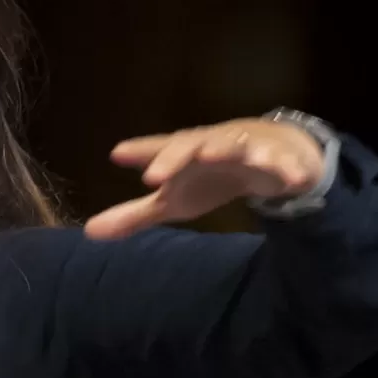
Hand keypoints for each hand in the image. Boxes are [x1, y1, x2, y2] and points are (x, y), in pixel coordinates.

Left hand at [83, 119, 324, 239]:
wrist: (269, 152)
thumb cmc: (210, 174)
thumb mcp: (173, 199)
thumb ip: (135, 214)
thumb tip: (89, 233)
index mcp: (185, 153)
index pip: (159, 150)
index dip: (141, 152)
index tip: (117, 154)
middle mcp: (213, 144)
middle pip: (192, 145)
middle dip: (175, 156)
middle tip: (155, 176)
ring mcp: (248, 147)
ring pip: (238, 145)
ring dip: (230, 149)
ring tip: (219, 156)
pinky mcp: (281, 158)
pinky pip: (285, 162)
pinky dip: (287, 168)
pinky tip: (288, 178)